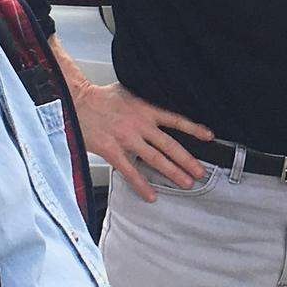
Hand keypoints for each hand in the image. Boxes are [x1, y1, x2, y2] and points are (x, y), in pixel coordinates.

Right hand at [49, 36, 213, 202]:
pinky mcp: (112, 150)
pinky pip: (130, 171)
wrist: (77, 101)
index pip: (176, 120)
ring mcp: (127, 139)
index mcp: (147, 110)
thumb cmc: (102, 97)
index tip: (209, 137)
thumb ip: (147, 100)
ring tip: (186, 183)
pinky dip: (141, 184)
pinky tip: (151, 195)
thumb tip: (161, 101)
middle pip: (170, 145)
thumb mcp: (131, 91)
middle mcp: (141, 125)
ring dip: (172, 172)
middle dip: (187, 160)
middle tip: (200, 172)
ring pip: (155, 159)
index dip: (194, 129)